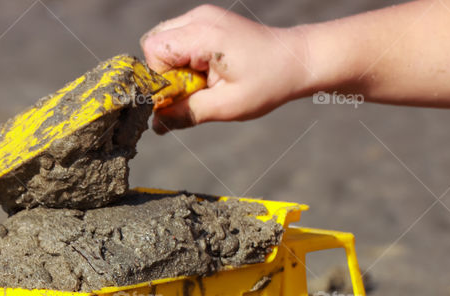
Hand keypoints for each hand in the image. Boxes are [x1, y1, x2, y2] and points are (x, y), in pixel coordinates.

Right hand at [140, 5, 312, 132]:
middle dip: (166, 73)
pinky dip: (185, 60)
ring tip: (205, 79)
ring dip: (175, 67)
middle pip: (154, 43)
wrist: (296, 60)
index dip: (161, 78)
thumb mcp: (227, 106)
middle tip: (197, 88)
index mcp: (203, 33)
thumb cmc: (267, 83)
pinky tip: (208, 71)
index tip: (186, 94)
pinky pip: (178, 41)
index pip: (154, 51)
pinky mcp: (206, 21)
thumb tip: (156, 125)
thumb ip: (188, 113)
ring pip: (163, 42)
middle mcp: (198, 17)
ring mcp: (202, 16)